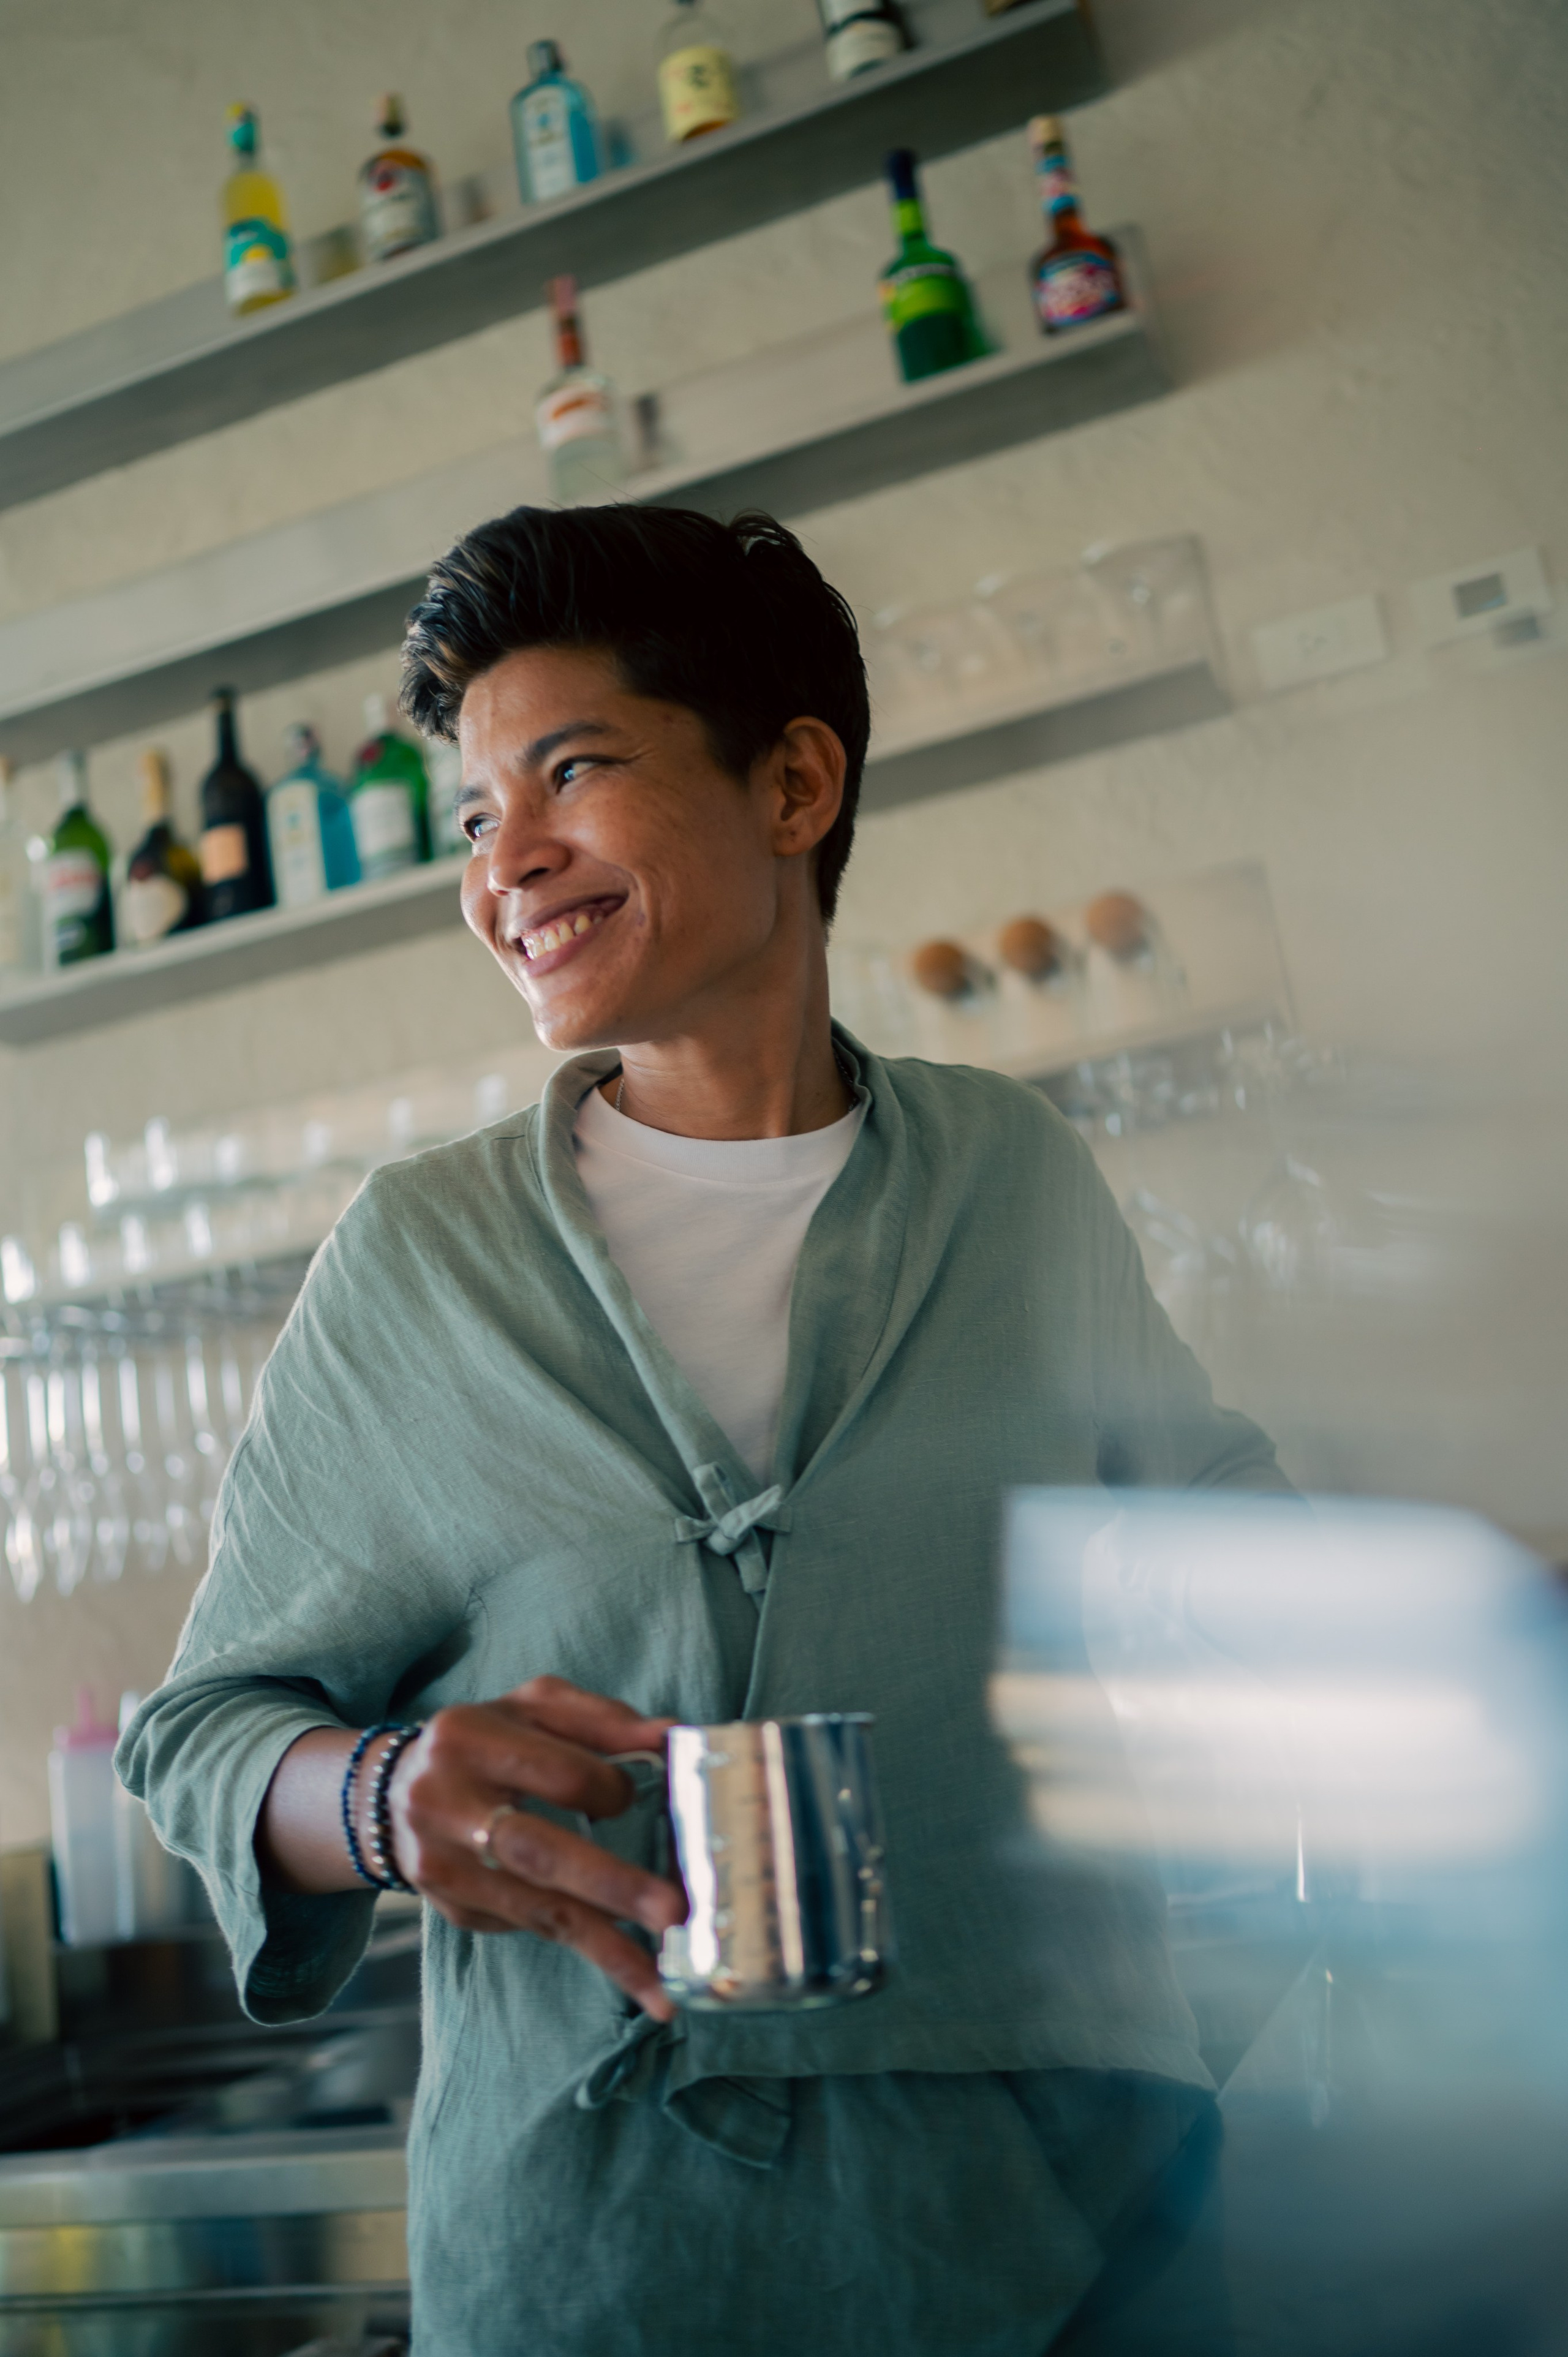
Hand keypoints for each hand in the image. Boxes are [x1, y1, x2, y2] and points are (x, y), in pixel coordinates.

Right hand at [384, 1676, 684, 2020]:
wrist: (391, 1792)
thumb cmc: (486, 1742)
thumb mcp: (533, 1709)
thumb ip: (602, 1719)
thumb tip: (674, 1736)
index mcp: (468, 1738)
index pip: (556, 1771)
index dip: (607, 1788)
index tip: (632, 1797)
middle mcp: (444, 1805)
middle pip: (538, 1850)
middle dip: (611, 1884)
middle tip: (673, 1911)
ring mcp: (444, 1867)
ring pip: (537, 1909)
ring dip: (606, 1945)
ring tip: (662, 1983)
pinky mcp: (454, 1911)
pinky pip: (529, 1928)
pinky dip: (584, 1947)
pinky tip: (631, 1970)